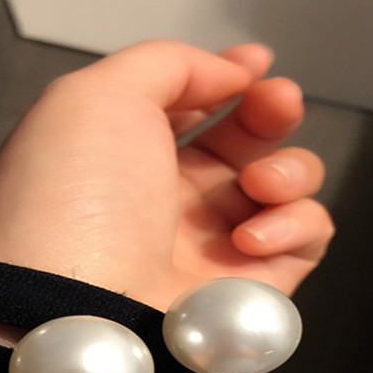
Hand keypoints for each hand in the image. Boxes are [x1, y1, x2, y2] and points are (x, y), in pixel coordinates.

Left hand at [0, 40, 332, 311]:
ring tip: (259, 183)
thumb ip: (166, 65)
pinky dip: (297, 225)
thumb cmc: (69, 200)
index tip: (253, 63)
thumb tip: (228, 73)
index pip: (192, 107)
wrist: (72, 309)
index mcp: (126, 153)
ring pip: (283, 188)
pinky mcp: (244, 290)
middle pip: (244, 141)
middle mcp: (167, 200)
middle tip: (274, 104)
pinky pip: (304, 241)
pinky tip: (251, 238)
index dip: (228, 78)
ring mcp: (207, 246)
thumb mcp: (97, 97)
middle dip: (271, 111)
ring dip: (289, 169)